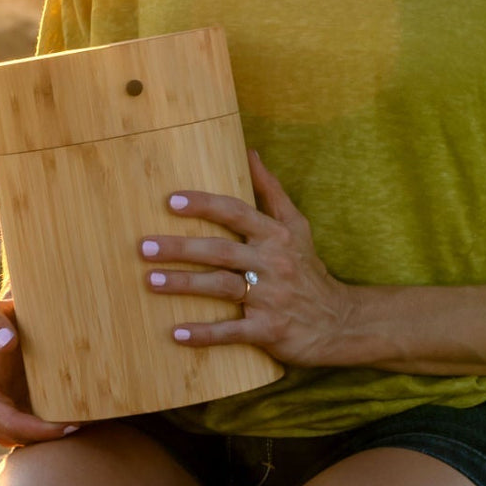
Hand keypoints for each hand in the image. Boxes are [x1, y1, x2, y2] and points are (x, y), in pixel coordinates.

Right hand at [0, 296, 82, 446]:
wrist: (12, 329)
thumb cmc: (0, 321)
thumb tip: (6, 342)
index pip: (7, 425)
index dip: (38, 430)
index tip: (69, 423)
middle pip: (22, 440)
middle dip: (51, 438)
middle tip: (84, 425)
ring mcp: (4, 426)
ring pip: (31, 443)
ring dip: (56, 437)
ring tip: (88, 421)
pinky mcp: (21, 425)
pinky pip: (38, 438)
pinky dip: (58, 431)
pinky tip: (83, 418)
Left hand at [140, 148, 355, 368]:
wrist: (341, 321)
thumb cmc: (308, 269)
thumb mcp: (297, 226)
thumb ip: (270, 190)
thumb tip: (250, 152)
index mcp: (276, 235)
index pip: (236, 213)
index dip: (204, 206)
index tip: (171, 202)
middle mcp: (274, 263)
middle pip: (221, 251)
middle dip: (181, 248)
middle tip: (145, 247)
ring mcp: (272, 298)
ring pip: (222, 287)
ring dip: (184, 285)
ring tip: (150, 281)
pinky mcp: (270, 330)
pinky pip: (232, 332)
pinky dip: (204, 334)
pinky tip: (176, 334)